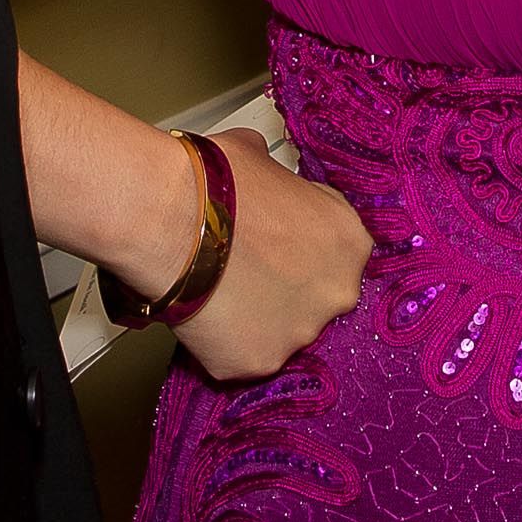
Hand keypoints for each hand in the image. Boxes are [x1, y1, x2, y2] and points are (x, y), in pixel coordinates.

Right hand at [166, 131, 371, 381]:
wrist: (172, 220)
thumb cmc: (216, 184)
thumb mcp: (261, 158)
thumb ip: (278, 179)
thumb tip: (262, 174)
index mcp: (349, 240)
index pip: (337, 249)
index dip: (303, 244)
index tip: (278, 242)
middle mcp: (337, 292)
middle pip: (317, 295)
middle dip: (288, 286)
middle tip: (250, 270)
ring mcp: (299, 333)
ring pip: (281, 330)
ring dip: (257, 316)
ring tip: (220, 291)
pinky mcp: (257, 362)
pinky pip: (243, 355)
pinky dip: (225, 341)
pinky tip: (205, 313)